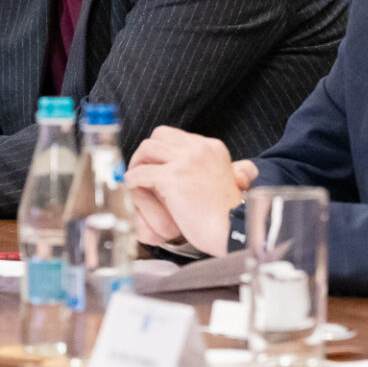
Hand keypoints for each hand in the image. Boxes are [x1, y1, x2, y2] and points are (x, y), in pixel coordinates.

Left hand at [123, 125, 246, 255]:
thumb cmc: (229, 215)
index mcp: (212, 147)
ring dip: (137, 163)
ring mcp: (185, 162)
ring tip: (136, 180)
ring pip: (146, 149)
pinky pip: (139, 174)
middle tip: (141, 169)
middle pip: (159, 135)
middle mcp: (199, 149)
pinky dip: (132, 181)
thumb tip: (212, 166)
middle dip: (146, 151)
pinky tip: (133, 191)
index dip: (161, 149)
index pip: (175, 135)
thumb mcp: (228, 180)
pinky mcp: (172, 179)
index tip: (155, 164)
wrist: (234, 231)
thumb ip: (213, 168)